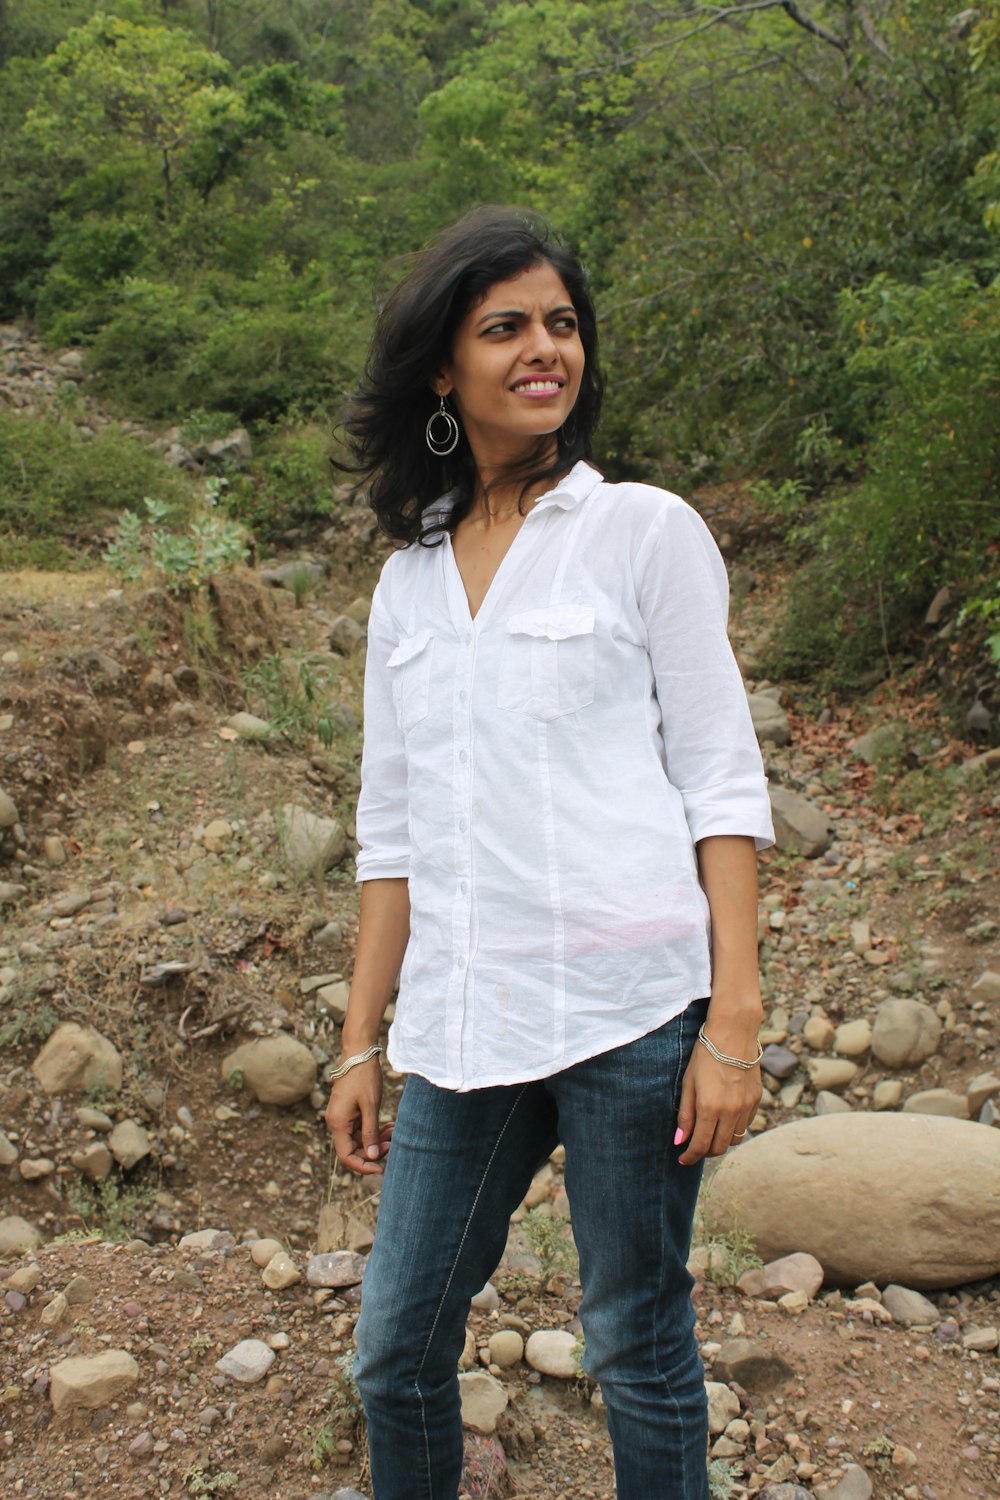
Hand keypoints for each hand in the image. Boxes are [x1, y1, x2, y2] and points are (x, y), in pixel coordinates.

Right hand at [324, 1059, 393, 1174]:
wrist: (359, 1052)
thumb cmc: (364, 1077)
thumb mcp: (370, 1106)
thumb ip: (370, 1133)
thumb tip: (371, 1157)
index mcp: (337, 1123)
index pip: (346, 1156)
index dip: (363, 1166)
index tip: (381, 1169)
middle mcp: (336, 1122)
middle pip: (353, 1149)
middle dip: (373, 1151)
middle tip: (393, 1144)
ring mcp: (342, 1117)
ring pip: (359, 1139)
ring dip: (376, 1140)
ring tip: (394, 1132)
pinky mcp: (349, 1111)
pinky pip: (360, 1128)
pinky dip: (374, 1130)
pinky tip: (389, 1126)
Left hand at [675, 1039, 761, 1166]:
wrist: (733, 1033)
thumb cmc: (705, 1055)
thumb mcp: (688, 1083)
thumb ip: (685, 1114)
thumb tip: (680, 1141)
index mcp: (710, 1108)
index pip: (701, 1145)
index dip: (690, 1156)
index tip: (683, 1159)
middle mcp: (731, 1111)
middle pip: (720, 1147)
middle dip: (705, 1152)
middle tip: (695, 1147)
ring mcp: (746, 1106)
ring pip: (735, 1139)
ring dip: (721, 1141)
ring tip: (709, 1132)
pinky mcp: (757, 1100)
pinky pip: (745, 1124)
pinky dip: (734, 1128)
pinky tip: (724, 1118)